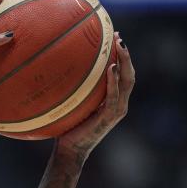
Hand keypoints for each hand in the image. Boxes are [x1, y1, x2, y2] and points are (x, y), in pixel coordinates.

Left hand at [56, 33, 134, 159]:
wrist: (69, 150)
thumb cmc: (67, 128)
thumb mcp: (72, 104)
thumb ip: (73, 89)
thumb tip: (56, 68)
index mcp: (113, 100)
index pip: (123, 74)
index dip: (122, 56)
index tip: (115, 37)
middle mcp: (119, 103)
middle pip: (130, 74)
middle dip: (126, 55)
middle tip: (118, 37)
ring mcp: (117, 110)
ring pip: (127, 81)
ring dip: (124, 62)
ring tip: (119, 46)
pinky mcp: (110, 117)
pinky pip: (114, 95)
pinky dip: (113, 80)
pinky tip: (110, 67)